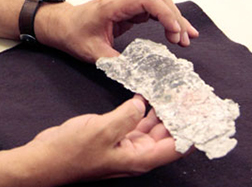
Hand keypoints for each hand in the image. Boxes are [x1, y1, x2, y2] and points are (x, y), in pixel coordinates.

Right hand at [24, 96, 187, 184]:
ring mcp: (124, 146)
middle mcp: (136, 154)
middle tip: (192, 97)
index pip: (177, 148)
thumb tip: (141, 103)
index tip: (205, 116)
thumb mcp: (102, 131)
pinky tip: (145, 95)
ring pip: (152, 128)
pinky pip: (134, 122)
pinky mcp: (113, 137)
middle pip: (168, 136)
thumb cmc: (71, 153)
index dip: (193, 132)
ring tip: (174, 92)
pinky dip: (141, 109)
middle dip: (181, 117)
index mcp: (139, 159)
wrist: (45, 159)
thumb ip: (126, 116)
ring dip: (162, 111)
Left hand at [38, 0, 198, 62]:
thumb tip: (140, 76)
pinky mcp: (129, 6)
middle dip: (175, 18)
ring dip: (174, 17)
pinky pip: (153, 8)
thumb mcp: (94, 53)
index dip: (166, 15)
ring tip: (186, 39)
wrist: (62, 25)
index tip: (176, 33)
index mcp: (114, 4)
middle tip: (184, 41)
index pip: (148, 0)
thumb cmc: (74, 34)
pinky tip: (176, 32)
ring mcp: (127, 0)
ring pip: (159, 1)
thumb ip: (118, 64)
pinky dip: (166, 18)